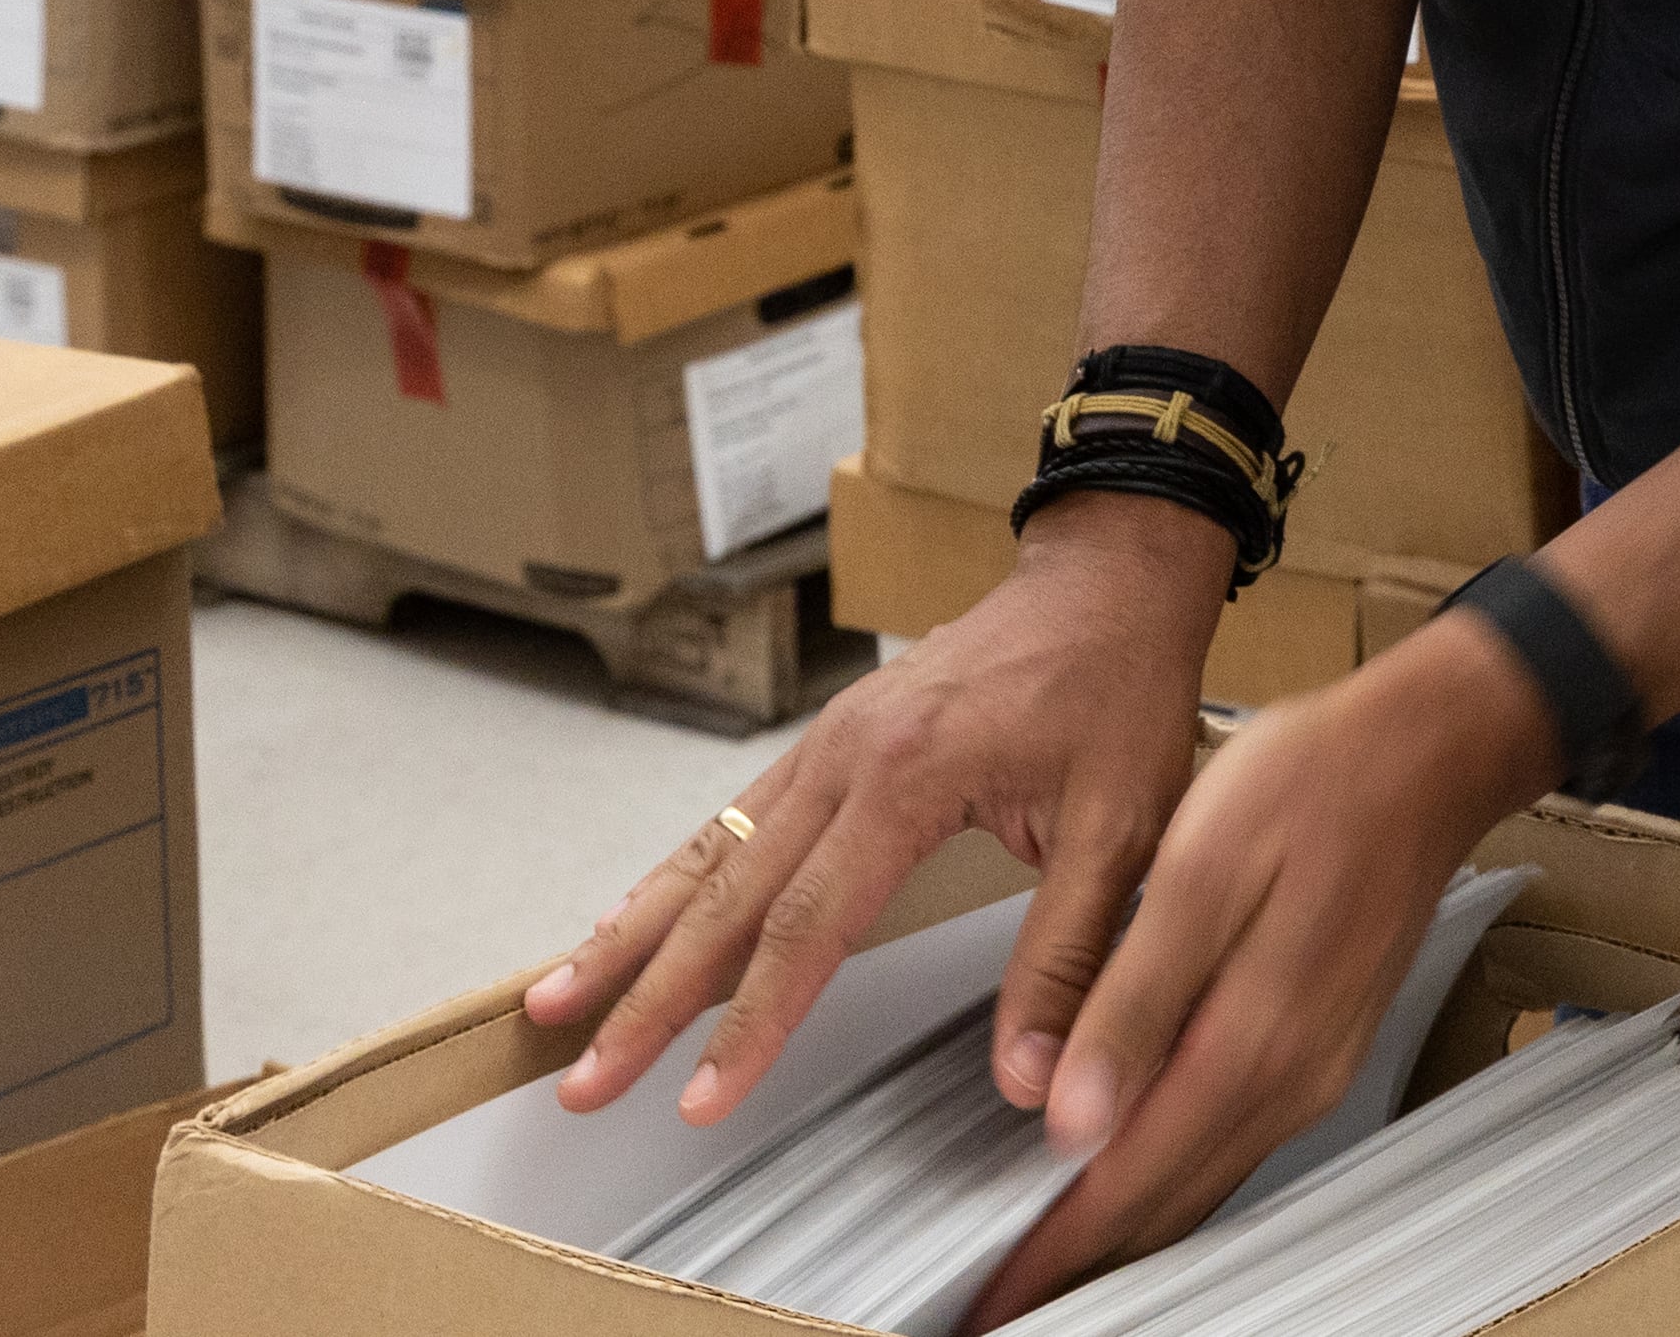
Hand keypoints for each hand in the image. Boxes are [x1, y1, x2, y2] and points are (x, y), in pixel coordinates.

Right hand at [524, 494, 1228, 1126]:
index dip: (749, 1024)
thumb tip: (1034, 1078)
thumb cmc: (1118, 691)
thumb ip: (1070, 955)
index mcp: (908, 778)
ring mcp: (825, 742)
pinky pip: (732, 818)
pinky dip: (671, 876)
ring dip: (631, 936)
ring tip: (555, 1003)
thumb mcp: (1124, 827)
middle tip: (582, 1079)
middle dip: (646, 997)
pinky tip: (628, 921)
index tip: (700, 1099)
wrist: (1107, 580)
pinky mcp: (828, 740)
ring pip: (709, 853)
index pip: (808, 928)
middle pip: (727, 897)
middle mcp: (843, 756)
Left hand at [962, 617, 1560, 1329]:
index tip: (993, 1297)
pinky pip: (1235, 1141)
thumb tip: (1071, 1119)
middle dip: (1082, 1261)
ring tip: (1053, 1253)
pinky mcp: (1323, 1042)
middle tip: (1006, 1297)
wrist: (1431, 753)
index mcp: (1250, 1039)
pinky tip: (1136, 1165)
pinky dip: (1174, 1177)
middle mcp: (1290, 1076)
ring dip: (1127, 1228)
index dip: (1052, 1249)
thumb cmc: (1317, 783)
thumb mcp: (1200, 869)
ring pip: (1204, 1181)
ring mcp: (1314, 1065)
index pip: (1129, 1183)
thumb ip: (1133, 1001)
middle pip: (1168, 1204)